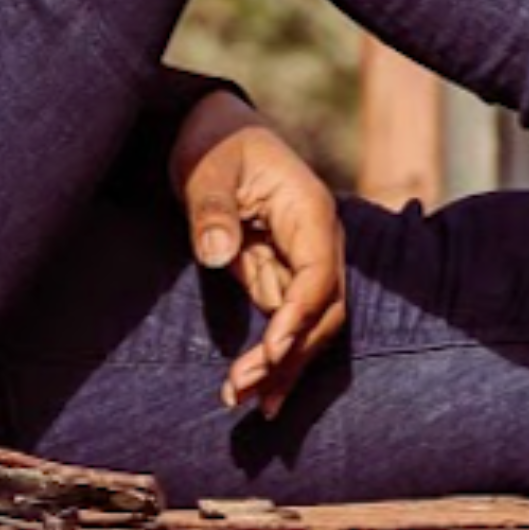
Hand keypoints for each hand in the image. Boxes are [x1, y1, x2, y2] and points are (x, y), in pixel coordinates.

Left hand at [168, 92, 345, 419]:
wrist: (210, 130)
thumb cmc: (213, 142)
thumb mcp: (206, 168)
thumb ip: (213, 210)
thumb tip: (217, 254)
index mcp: (309, 212)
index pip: (319, 276)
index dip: (298, 317)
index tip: (271, 350)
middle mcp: (317, 242)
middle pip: (322, 313)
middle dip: (289, 356)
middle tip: (244, 389)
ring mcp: (301, 262)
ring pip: (307, 328)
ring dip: (280, 366)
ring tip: (240, 399)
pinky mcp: (279, 276)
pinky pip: (284, 324)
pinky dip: (271, 357)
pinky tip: (251, 391)